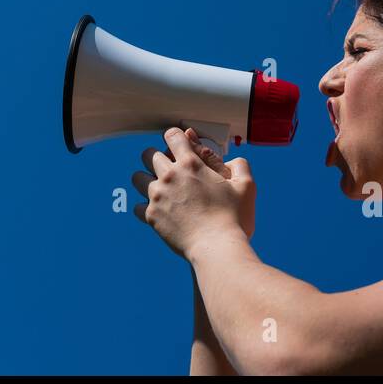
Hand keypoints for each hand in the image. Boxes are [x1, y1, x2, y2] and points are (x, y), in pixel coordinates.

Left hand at [132, 127, 255, 258]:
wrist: (217, 248)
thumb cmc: (234, 217)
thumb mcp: (246, 186)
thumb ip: (240, 165)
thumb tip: (233, 160)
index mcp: (190, 164)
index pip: (172, 135)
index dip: (175, 137)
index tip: (179, 146)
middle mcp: (169, 176)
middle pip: (148, 154)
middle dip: (158, 158)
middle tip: (168, 169)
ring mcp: (157, 196)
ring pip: (137, 177)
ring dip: (146, 179)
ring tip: (159, 188)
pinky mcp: (151, 216)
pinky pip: (137, 205)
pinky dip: (145, 207)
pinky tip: (157, 210)